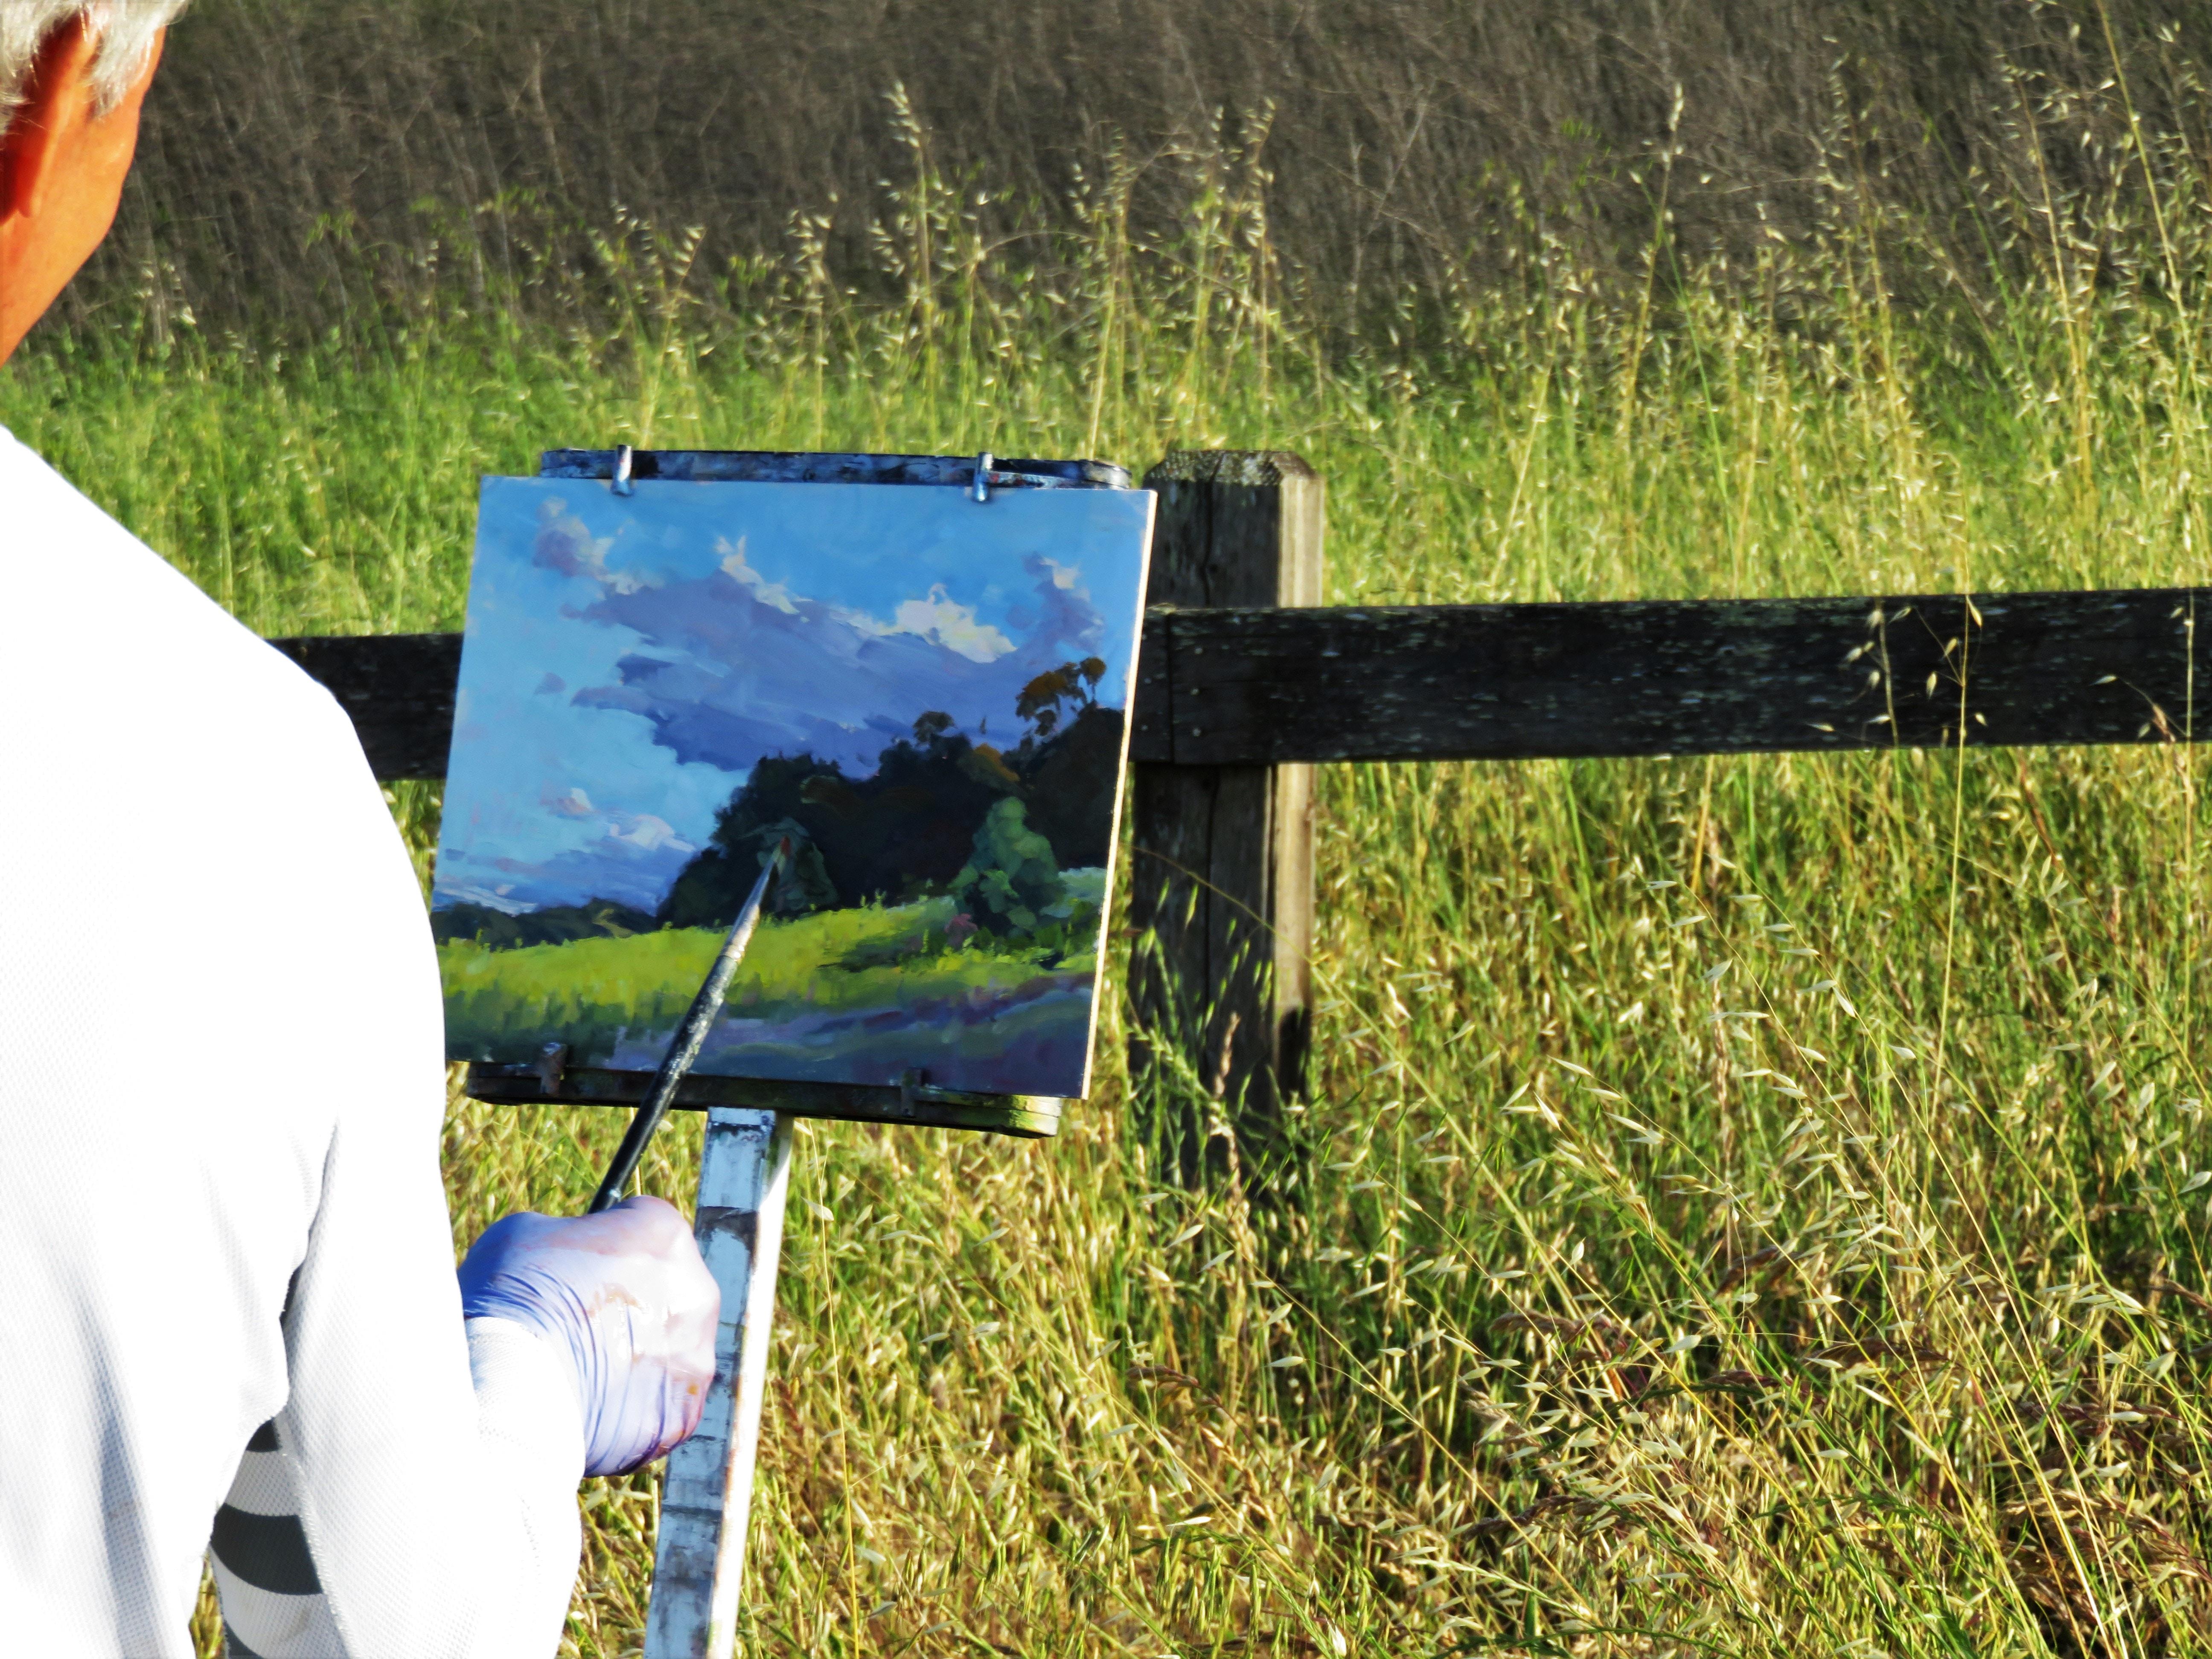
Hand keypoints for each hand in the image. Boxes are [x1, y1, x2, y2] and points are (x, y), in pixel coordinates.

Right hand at [458, 1196, 719, 1475]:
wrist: (510, 1391)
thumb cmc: (512, 1301)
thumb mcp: (526, 1235)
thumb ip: (569, 1237)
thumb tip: (572, 1254)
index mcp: (664, 1235)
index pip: (644, 1225)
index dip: (608, 1243)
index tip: (582, 1266)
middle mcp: (696, 1292)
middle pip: (667, 1288)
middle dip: (632, 1301)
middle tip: (580, 1323)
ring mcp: (694, 1357)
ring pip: (669, 1350)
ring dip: (636, 1356)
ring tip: (579, 1371)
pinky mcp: (682, 1414)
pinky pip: (660, 1404)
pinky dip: (631, 1406)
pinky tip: (588, 1406)